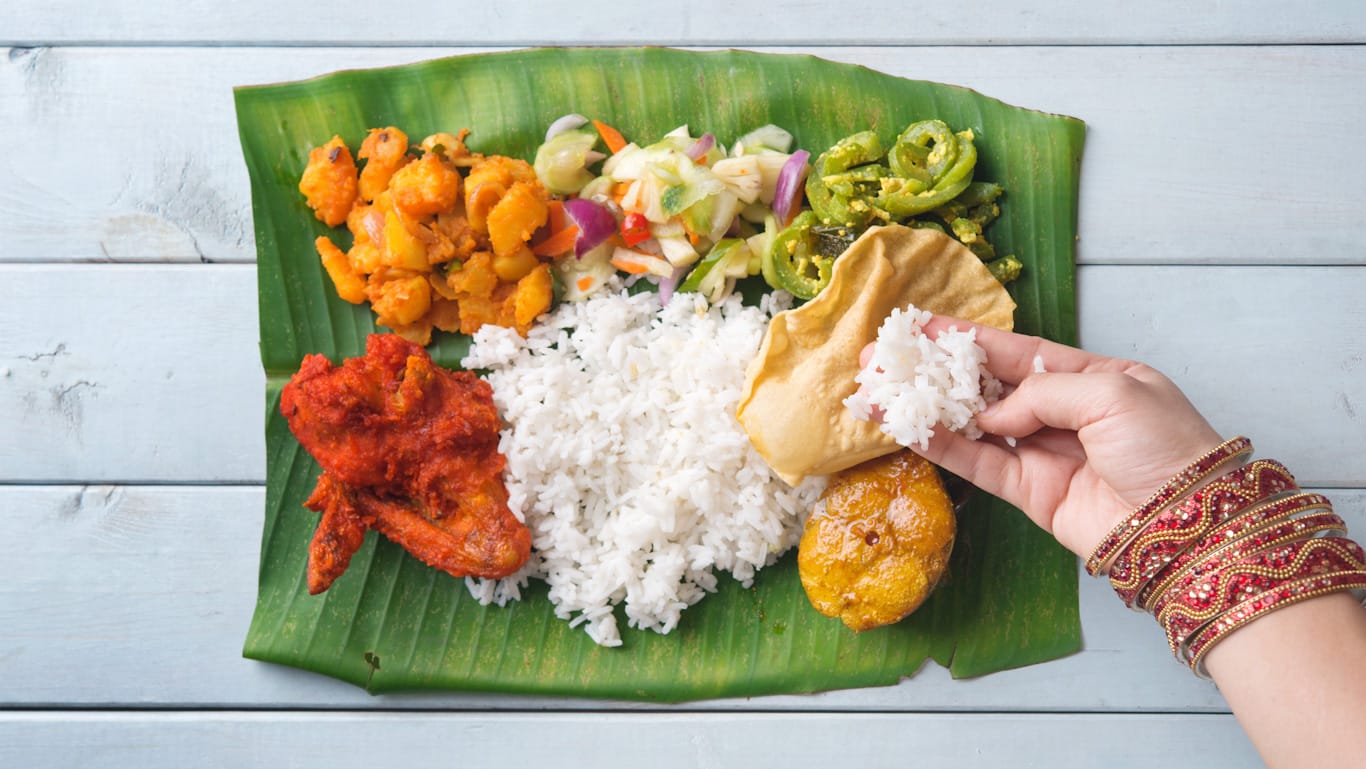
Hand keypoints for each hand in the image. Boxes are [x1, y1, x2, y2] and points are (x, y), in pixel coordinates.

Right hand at [898, 315, 1223, 556]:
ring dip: (926, 409)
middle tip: (886, 359)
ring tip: (880, 392)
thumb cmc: (1167, 447)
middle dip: (935, 372)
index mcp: (1092, 377)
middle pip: (985, 386)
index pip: (1017, 351)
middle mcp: (1064, 413)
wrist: (1187, 524)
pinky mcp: (1030, 494)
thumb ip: (1042, 391)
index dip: (968, 338)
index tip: (922, 325)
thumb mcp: (1111, 391)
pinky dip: (942, 447)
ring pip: (972, 425)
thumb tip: (993, 413)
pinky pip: (977, 464)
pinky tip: (909, 428)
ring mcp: (1044, 454)